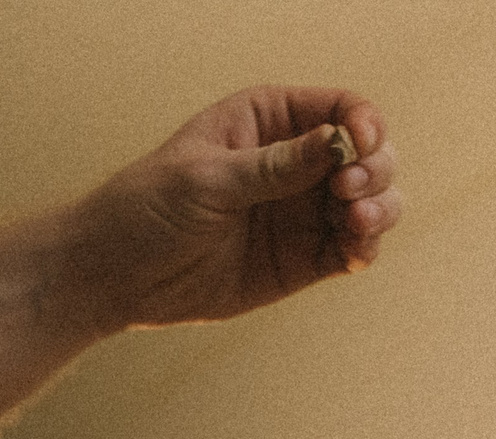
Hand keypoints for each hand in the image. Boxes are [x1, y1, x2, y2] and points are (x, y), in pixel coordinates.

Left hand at [64, 87, 399, 332]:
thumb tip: (337, 142)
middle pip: (368, 154)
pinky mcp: (303, 259)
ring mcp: (302, 212)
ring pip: (371, 201)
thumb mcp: (208, 179)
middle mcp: (297, 161)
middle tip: (349, 191)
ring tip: (355, 223)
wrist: (116, 274)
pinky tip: (355, 253)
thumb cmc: (148, 208)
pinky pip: (352, 248)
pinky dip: (364, 248)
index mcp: (270, 120)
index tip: (360, 146)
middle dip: (374, 168)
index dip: (363, 124)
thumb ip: (274, 166)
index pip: (340, 108)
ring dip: (379, 208)